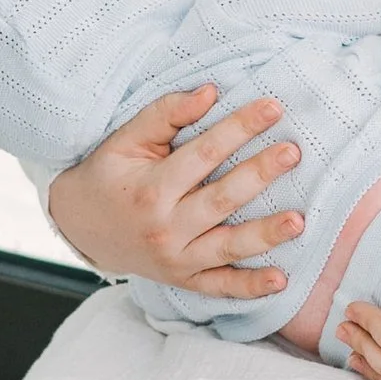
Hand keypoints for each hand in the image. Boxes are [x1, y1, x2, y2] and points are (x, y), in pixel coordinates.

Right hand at [46, 88, 305, 294]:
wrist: (81, 226)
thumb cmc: (109, 175)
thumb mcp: (126, 139)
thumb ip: (166, 114)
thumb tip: (210, 92)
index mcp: (151, 190)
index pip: (204, 155)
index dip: (239, 128)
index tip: (272, 108)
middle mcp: (165, 228)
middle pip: (222, 200)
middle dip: (259, 175)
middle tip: (293, 153)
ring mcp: (176, 260)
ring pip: (227, 247)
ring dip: (265, 235)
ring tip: (299, 220)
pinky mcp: (183, 280)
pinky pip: (220, 287)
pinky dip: (249, 287)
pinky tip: (280, 280)